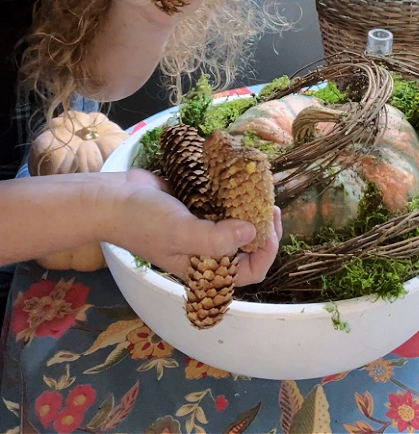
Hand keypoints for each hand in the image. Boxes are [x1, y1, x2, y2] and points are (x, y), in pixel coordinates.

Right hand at [110, 169, 281, 286]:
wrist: (114, 198)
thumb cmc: (143, 221)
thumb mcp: (180, 232)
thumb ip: (215, 238)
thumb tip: (252, 233)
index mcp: (205, 269)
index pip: (249, 272)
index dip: (266, 252)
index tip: (269, 224)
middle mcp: (207, 252)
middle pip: (249, 249)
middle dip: (264, 229)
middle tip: (269, 204)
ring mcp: (203, 229)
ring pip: (239, 226)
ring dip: (252, 211)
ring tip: (260, 190)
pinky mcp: (198, 208)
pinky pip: (224, 206)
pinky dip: (235, 196)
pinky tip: (240, 181)